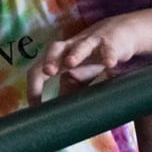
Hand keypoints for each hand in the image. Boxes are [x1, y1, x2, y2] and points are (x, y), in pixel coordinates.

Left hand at [28, 15, 149, 101]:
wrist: (118, 35)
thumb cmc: (91, 58)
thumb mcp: (77, 77)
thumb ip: (65, 92)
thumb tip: (55, 115)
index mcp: (58, 57)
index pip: (39, 69)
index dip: (34, 86)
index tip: (35, 107)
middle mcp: (70, 47)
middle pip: (54, 49)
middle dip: (49, 60)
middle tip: (47, 72)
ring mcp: (90, 43)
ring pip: (80, 46)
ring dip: (75, 54)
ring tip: (70, 63)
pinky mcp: (110, 43)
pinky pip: (108, 49)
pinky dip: (108, 55)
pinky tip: (110, 64)